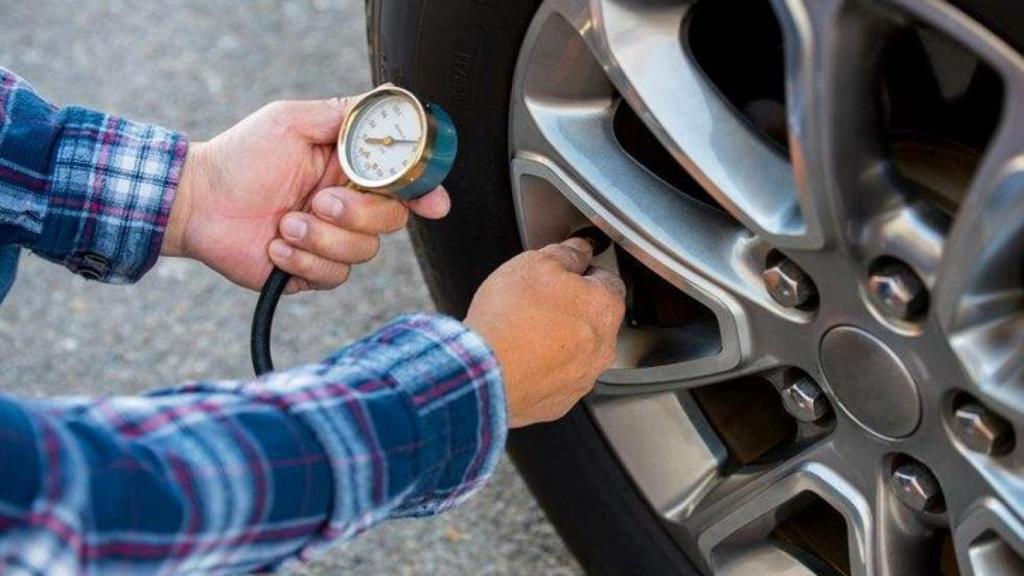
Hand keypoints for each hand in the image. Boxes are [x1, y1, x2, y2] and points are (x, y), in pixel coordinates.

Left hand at [163, 97, 450, 292]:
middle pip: (391, 220)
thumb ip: (343, 114)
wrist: (197, 201)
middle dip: (357, 213)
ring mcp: (332, 241)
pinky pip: (333, 276)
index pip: (403, 183)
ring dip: (320, 238)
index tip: (433, 204)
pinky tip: (274, 246)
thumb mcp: (292, 121)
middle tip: (318, 200)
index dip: (425, 192)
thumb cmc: (241, 156)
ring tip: (283, 224)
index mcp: (351, 170)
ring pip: (363, 252)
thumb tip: (387, 101)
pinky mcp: (313, 272)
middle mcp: (349, 206)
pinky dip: (301, 261)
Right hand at [465, 238, 625, 427]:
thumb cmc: (510, 317)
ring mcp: (583, 378)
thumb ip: (566, 253)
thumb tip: (579, 249)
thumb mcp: (535, 263)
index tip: (564, 274)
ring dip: (558, 341)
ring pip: (577, 351)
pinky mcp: (560, 401)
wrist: (483, 372)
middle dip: (571, 309)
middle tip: (537, 303)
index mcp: (604, 308)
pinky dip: (544, 369)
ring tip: (524, 333)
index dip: (583, 273)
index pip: (607, 281)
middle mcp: (603, 347)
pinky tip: (521, 359)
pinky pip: (557, 379)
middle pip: (594, 319)